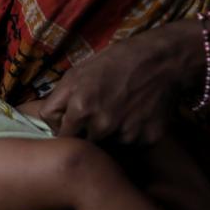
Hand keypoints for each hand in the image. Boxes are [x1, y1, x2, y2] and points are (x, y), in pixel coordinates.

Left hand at [38, 20, 199, 143]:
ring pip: (106, 147)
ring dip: (107, 136)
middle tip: (97, 113)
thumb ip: (56, 102)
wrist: (160, 62)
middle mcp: (102, 126)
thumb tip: (48, 125)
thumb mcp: (75, 74)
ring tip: (116, 113)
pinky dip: (128, 136)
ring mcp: (125, 135)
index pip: (61, 136)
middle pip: (84, 143)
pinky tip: (133, 116)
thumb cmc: (113, 63)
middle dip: (85, 132)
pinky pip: (129, 147)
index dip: (65, 128)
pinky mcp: (146, 141)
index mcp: (80, 108)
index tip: (72, 121)